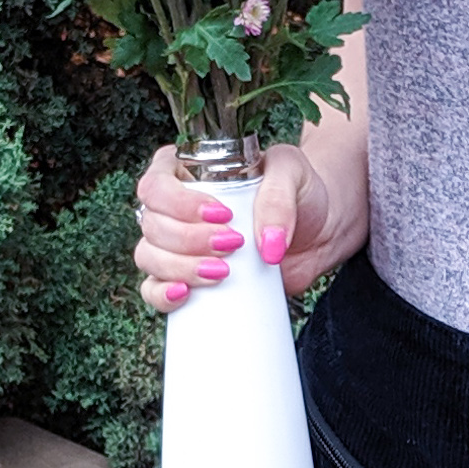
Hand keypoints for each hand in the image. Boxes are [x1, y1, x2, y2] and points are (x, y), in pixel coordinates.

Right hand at [133, 139, 366, 309]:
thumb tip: (266, 247)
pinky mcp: (189, 278)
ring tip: (223, 271)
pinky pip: (154, 290)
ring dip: (179, 268)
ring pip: (149, 257)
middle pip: (152, 225)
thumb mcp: (293, 174)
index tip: (222, 215)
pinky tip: (184, 294)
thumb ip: (278, 197)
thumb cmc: (299, 192)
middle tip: (233, 243)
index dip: (178, 204)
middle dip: (188, 240)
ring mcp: (178, 246)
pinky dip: (162, 295)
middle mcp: (174, 208)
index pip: (156, 186)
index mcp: (187, 172)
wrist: (319, 232)